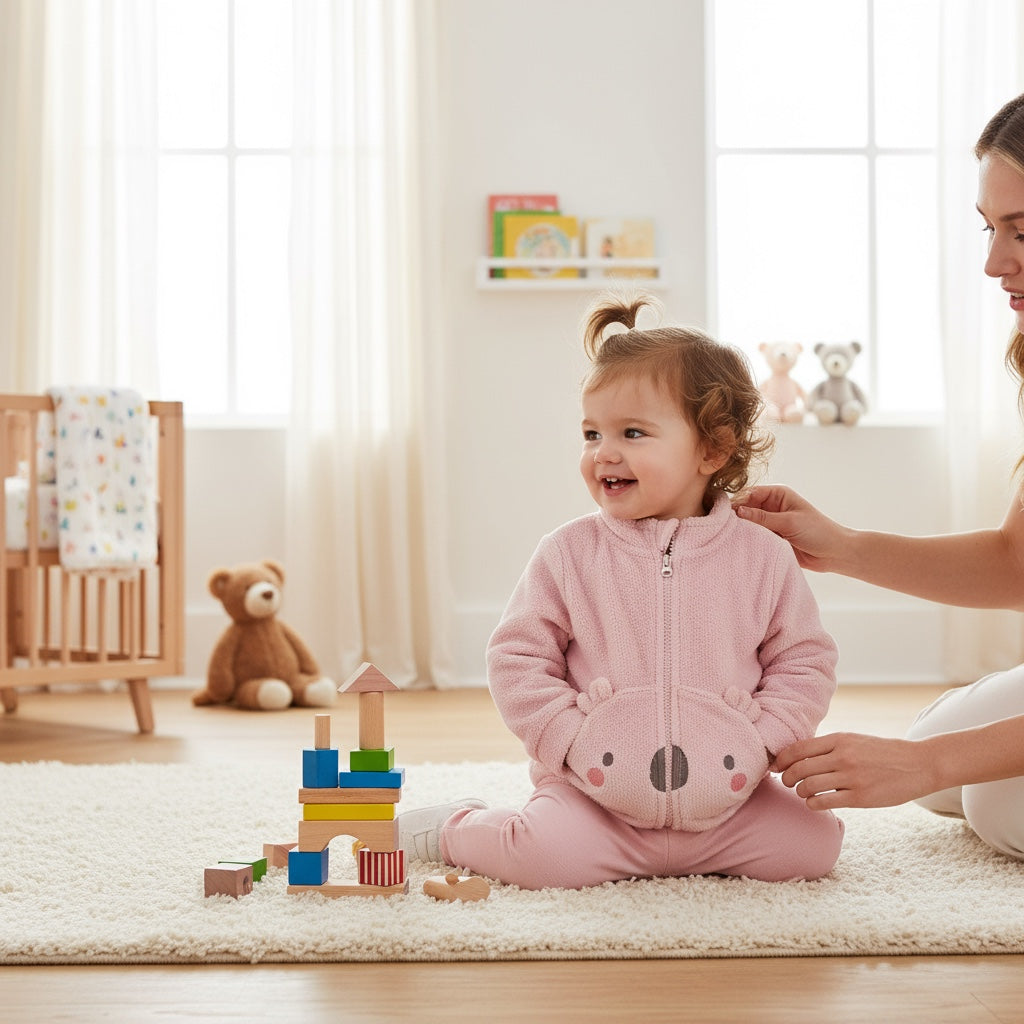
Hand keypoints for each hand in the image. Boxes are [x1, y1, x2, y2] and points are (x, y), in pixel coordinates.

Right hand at [733, 485, 846, 571]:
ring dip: (742, 530)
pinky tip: (740, 544)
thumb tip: (737, 512)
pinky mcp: (771, 537)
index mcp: (778, 494)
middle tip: (726, 527)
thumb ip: (763, 518)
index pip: (750, 494)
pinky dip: (748, 540)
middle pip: (746, 508)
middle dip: (737, 516)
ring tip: (731, 537)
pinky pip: (754, 536)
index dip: (738, 502)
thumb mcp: (789, 522)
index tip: (726, 514)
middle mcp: (772, 506)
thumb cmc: (818, 532)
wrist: (834, 553)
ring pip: (748, 523)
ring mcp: (771, 522)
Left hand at [773, 732, 937, 809]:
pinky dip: (813, 804)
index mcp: (839, 739)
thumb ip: (829, 746)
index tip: (776, 766)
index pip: (798, 748)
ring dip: (800, 791)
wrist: (918, 764)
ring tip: (803, 792)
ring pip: (808, 786)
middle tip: (786, 782)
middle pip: (799, 768)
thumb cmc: (882, 753)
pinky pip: (824, 802)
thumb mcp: (855, 740)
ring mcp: (851, 777)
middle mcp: (843, 756)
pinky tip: (815, 803)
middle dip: (787, 777)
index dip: (782, 759)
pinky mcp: (860, 798)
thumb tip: (798, 755)